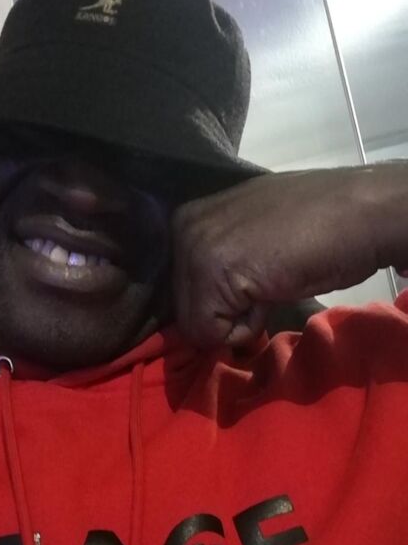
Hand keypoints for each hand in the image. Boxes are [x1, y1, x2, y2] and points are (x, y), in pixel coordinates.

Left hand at [171, 166, 400, 347]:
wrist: (361, 212)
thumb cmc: (318, 226)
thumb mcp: (251, 237)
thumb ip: (221, 262)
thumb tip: (209, 309)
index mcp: (188, 217)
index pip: (182, 289)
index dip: (223, 299)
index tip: (259, 274)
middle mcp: (182, 227)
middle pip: (185, 309)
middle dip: (228, 311)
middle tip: (269, 280)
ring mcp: (194, 246)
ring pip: (195, 324)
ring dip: (238, 320)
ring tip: (272, 283)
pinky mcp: (212, 270)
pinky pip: (210, 332)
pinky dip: (246, 329)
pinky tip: (273, 290)